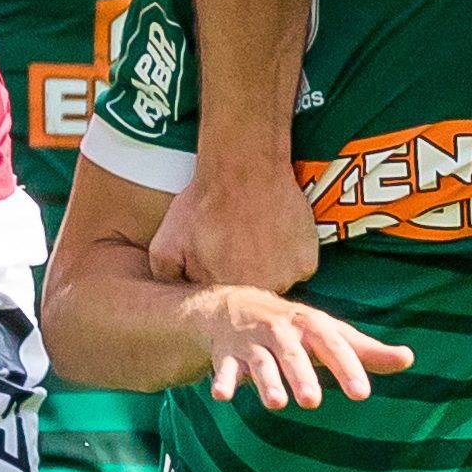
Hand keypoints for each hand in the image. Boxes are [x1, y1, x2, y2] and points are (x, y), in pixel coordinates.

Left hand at [151, 158, 319, 292]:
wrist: (244, 168)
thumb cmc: (203, 205)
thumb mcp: (165, 244)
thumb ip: (166, 278)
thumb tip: (171, 300)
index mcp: (222, 294)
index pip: (220, 303)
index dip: (215, 279)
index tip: (214, 257)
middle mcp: (257, 294)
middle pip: (248, 294)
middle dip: (240, 273)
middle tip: (234, 243)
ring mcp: (285, 280)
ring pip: (273, 283)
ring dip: (266, 267)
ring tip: (254, 236)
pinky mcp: (306, 263)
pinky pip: (296, 268)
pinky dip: (287, 254)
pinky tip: (274, 231)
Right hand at [185, 286, 411, 410]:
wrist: (236, 307)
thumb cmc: (296, 328)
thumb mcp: (331, 334)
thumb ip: (367, 351)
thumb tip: (409, 359)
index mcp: (313, 326)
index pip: (334, 347)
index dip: (348, 369)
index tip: (362, 394)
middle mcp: (283, 333)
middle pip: (295, 355)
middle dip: (303, 376)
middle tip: (313, 401)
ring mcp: (254, 344)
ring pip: (261, 364)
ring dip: (267, 382)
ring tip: (276, 404)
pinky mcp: (228, 356)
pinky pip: (224, 369)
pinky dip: (222, 381)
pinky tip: (221, 396)